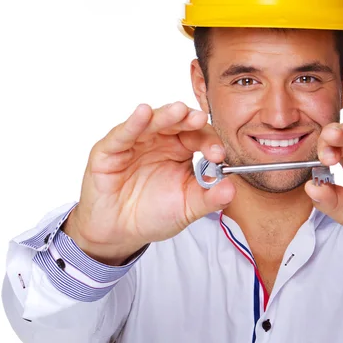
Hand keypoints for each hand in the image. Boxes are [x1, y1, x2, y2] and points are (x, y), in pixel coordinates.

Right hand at [67, 102, 235, 258]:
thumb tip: (232, 189)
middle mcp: (159, 141)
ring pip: (152, 122)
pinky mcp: (110, 150)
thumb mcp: (187, 208)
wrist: (120, 232)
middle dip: (189, 120)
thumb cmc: (153, 213)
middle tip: (200, 119)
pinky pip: (122, 134)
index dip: (209, 142)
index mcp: (181, 150)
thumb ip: (210, 199)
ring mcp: (135, 143)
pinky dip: (133, 123)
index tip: (218, 155)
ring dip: (165, 115)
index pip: (199, 136)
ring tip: (178, 110)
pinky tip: (143, 113)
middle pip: (177, 122)